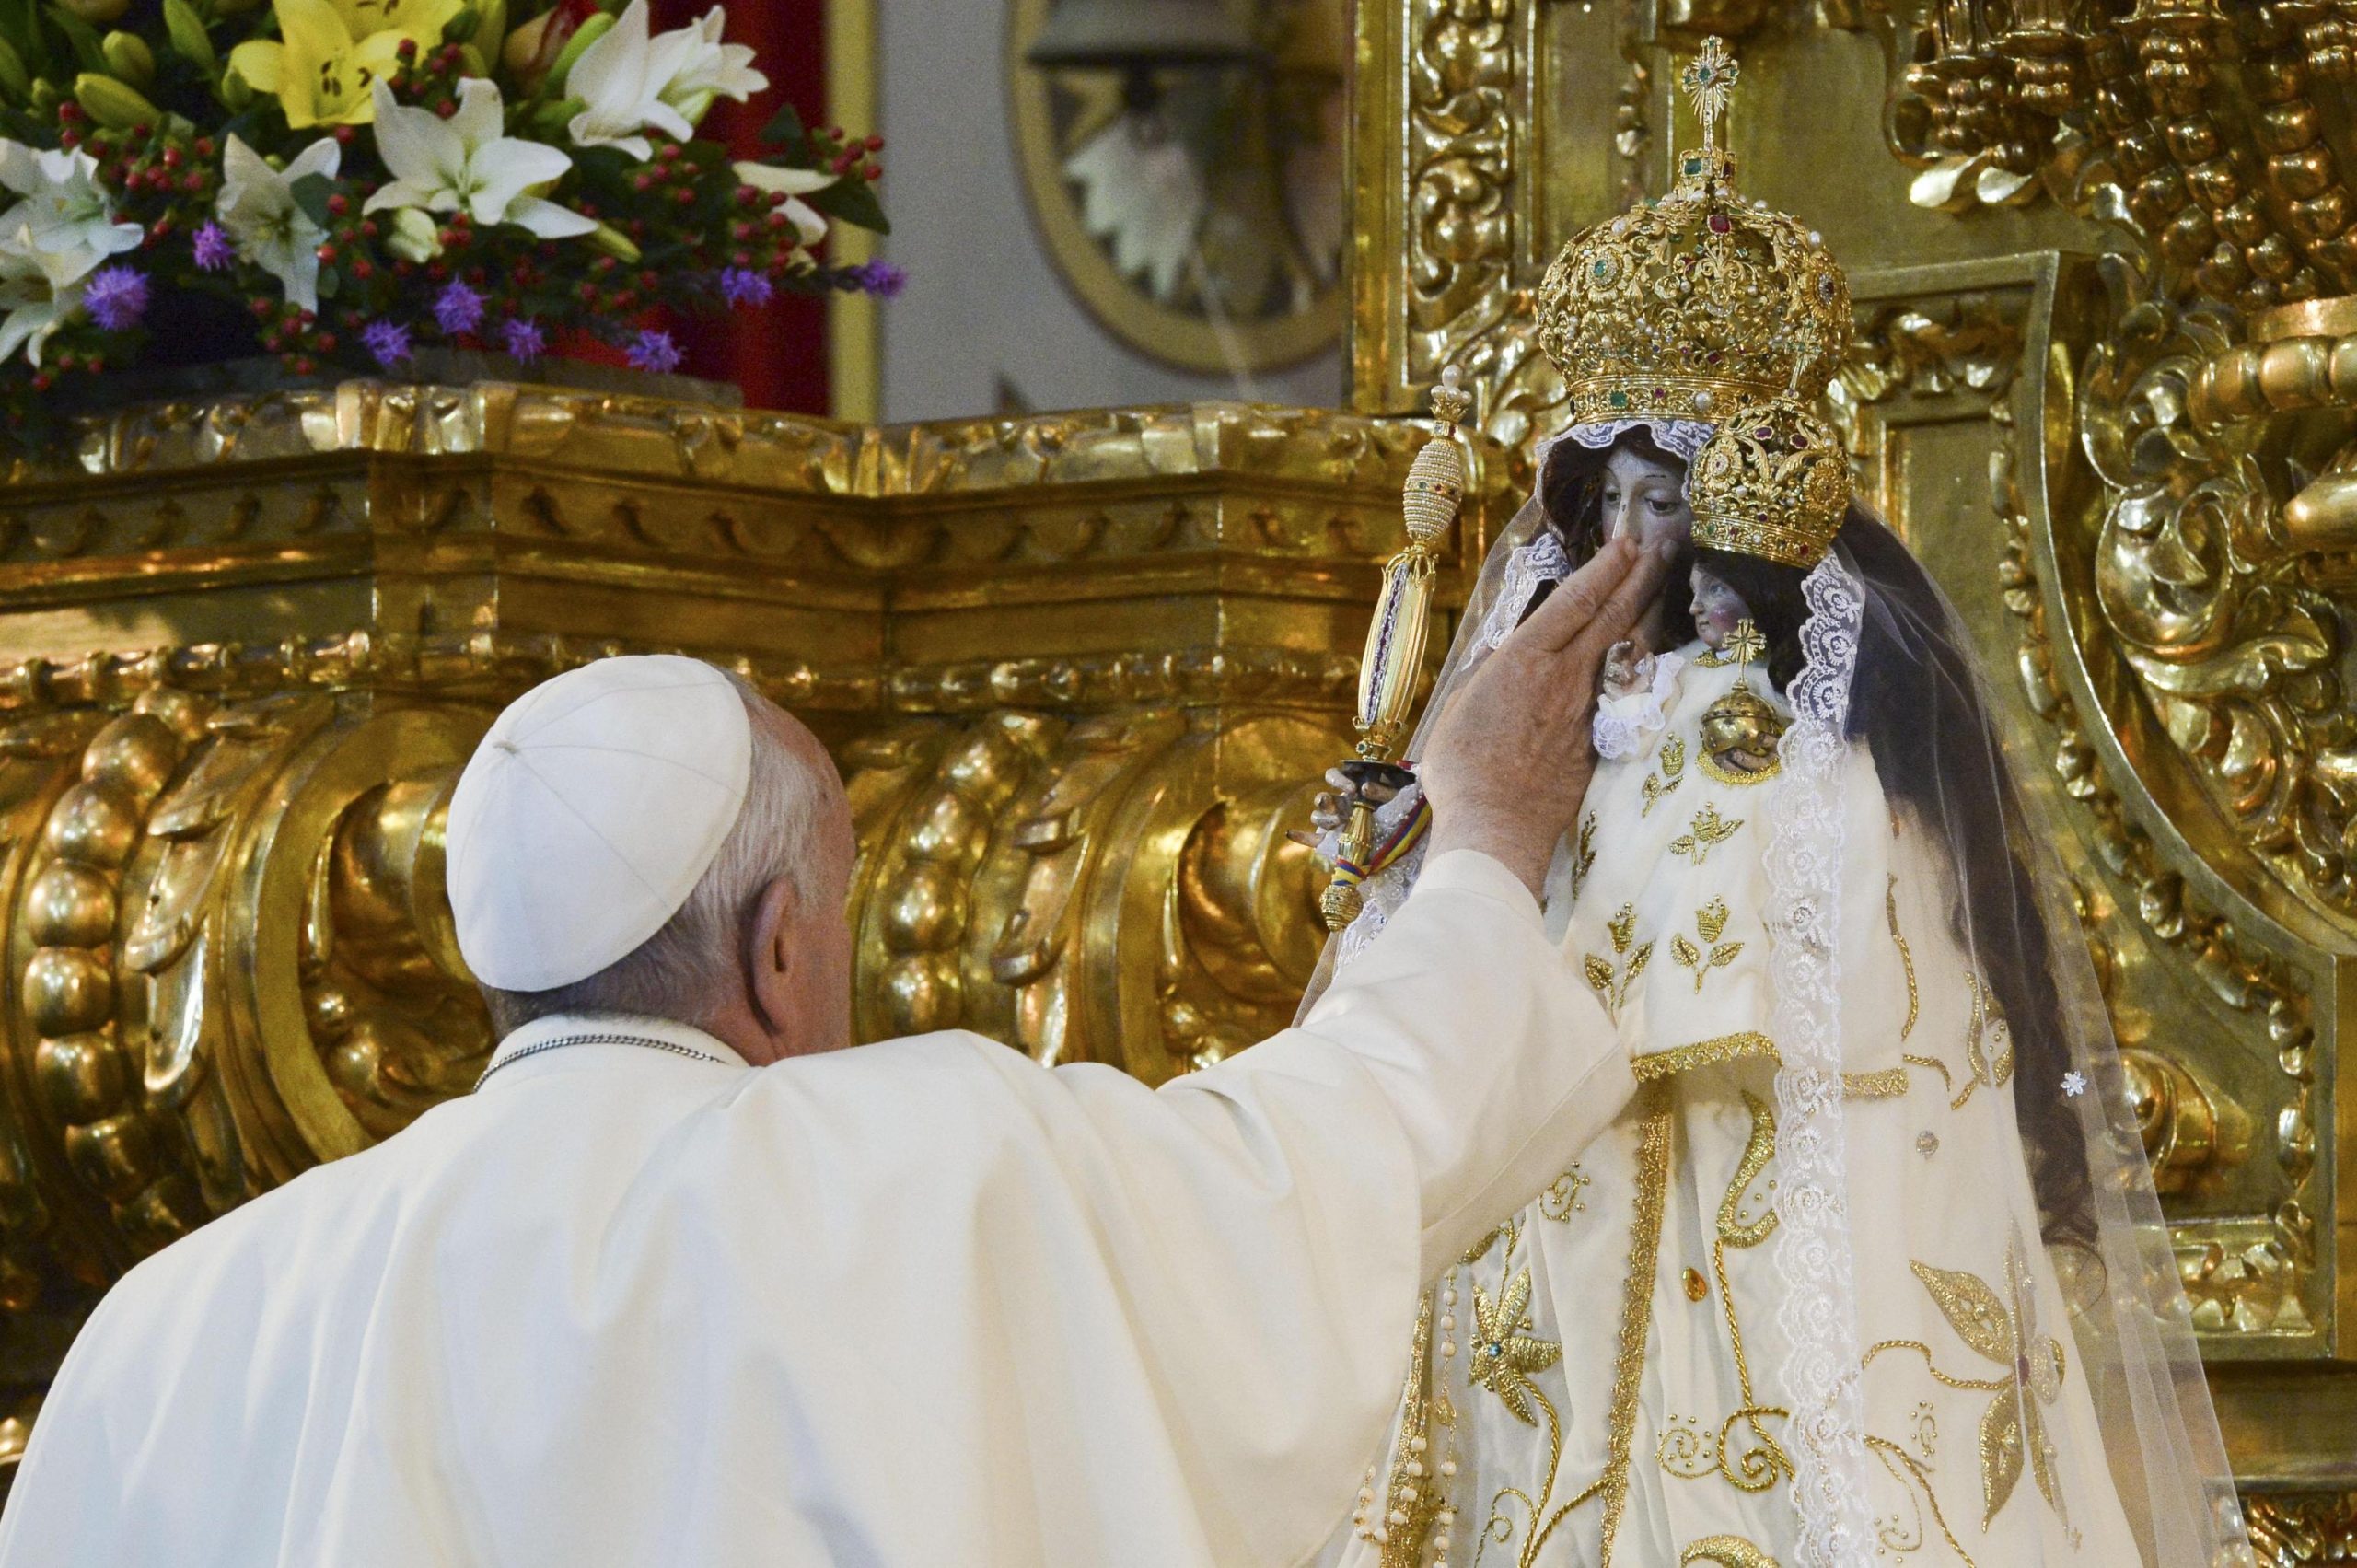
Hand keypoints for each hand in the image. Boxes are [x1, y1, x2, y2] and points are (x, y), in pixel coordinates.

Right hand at [1288, 767, 1407, 848]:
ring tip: (1338, 824)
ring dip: (1324, 818)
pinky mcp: (1330, 841)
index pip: (1332, 776)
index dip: (1338, 780)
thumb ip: (1383, 791)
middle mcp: (1338, 803)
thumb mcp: (1395, 798)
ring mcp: (1333, 823)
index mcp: (1349, 788)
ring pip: (1317, 816)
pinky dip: (1301, 836)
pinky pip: (1312, 839)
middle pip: (1322, 798)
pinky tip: (1291, 832)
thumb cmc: (1398, 810)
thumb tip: (1366, 787)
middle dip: (1326, 801)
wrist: (1402, 836)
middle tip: (1334, 805)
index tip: (1352, 789)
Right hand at [1418, 536, 1673, 894]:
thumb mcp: (1460, 705)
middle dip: (1641, 575)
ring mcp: (1589, 707)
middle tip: (1662, 545)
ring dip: (1645, 612)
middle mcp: (1567, 676)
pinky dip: (1634, 661)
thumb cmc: (1464, 768)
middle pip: (1615, 614)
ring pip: (1626, 649)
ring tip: (1660, 585)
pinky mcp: (1600, 738)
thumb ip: (1487, 672)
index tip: (1628, 540)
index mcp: (1527, 659)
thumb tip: (1505, 653)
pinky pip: (1621, 688)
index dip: (1608, 566)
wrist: (1497, 826)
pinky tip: (1643, 649)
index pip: (1578, 599)